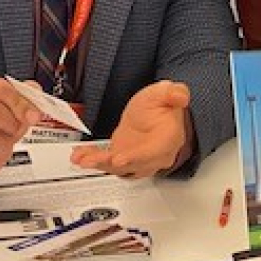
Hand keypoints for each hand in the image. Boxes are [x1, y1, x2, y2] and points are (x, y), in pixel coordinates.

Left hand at [72, 81, 192, 177]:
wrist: (154, 115)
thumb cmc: (161, 106)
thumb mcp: (165, 93)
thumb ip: (173, 93)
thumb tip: (180, 95)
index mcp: (169, 139)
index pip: (156, 152)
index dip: (137, 157)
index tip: (120, 159)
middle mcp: (155, 155)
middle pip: (134, 164)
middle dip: (111, 164)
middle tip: (92, 160)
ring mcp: (138, 160)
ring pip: (119, 168)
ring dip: (99, 163)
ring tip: (82, 158)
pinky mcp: (123, 159)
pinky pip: (108, 164)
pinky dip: (93, 160)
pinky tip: (80, 155)